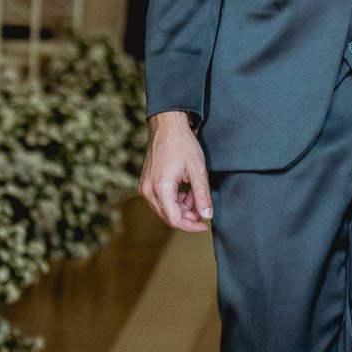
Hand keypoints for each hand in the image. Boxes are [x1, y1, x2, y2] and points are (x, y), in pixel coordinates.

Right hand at [140, 111, 211, 232]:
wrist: (167, 126)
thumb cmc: (182, 144)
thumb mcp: (197, 170)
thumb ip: (202, 195)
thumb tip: (206, 215)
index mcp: (160, 189)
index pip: (174, 219)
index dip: (191, 226)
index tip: (204, 225)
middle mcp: (148, 191)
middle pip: (168, 216)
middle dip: (187, 216)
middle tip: (203, 208)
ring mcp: (145, 187)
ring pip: (164, 209)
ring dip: (182, 207)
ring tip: (196, 194)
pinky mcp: (146, 182)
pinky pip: (160, 199)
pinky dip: (174, 199)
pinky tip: (186, 190)